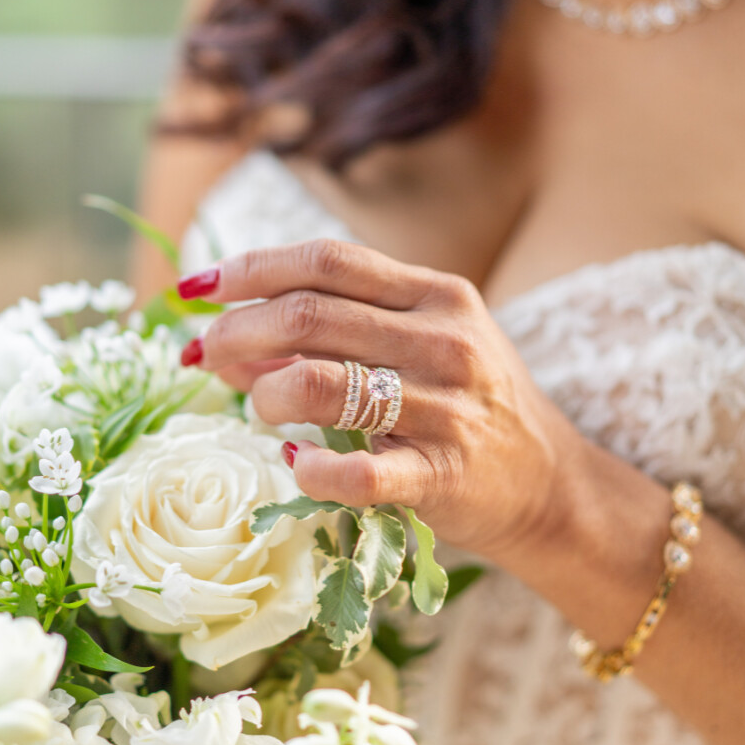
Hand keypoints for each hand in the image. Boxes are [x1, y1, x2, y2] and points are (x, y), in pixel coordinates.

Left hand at [182, 239, 589, 558]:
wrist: (549, 484)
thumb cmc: (467, 405)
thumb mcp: (421, 344)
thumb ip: (342, 328)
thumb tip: (232, 331)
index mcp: (436, 295)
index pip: (326, 260)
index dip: (249, 269)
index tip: (196, 287)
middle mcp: (445, 342)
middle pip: (309, 316)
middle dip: (237, 332)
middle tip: (207, 355)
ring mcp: (447, 409)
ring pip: (320, 385)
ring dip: (265, 395)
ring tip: (259, 407)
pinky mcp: (443, 475)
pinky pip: (355, 473)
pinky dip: (308, 470)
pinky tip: (296, 463)